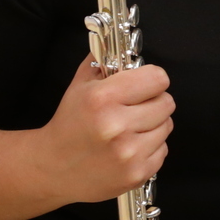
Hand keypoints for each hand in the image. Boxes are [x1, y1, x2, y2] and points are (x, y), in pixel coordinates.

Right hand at [30, 55, 172, 204]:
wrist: (52, 168)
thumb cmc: (68, 124)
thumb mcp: (80, 85)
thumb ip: (104, 61)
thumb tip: (124, 45)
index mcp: (103, 99)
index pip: (158, 78)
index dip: (151, 79)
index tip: (143, 85)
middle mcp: (116, 126)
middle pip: (167, 103)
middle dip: (153, 101)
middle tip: (135, 107)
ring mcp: (128, 153)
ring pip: (167, 126)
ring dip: (153, 125)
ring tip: (130, 128)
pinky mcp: (136, 174)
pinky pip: (163, 150)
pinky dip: (150, 147)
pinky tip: (129, 147)